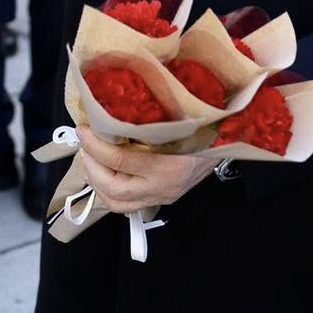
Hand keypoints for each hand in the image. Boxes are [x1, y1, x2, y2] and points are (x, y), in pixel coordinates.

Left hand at [73, 123, 219, 212]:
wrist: (230, 138)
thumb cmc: (201, 122)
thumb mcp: (175, 117)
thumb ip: (144, 119)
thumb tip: (108, 107)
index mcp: (167, 164)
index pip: (119, 161)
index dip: (94, 145)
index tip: (83, 128)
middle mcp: (164, 186)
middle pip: (113, 189)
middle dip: (91, 168)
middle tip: (85, 147)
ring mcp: (163, 196)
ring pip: (118, 204)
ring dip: (97, 183)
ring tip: (91, 161)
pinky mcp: (162, 199)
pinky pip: (128, 205)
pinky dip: (110, 191)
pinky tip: (105, 172)